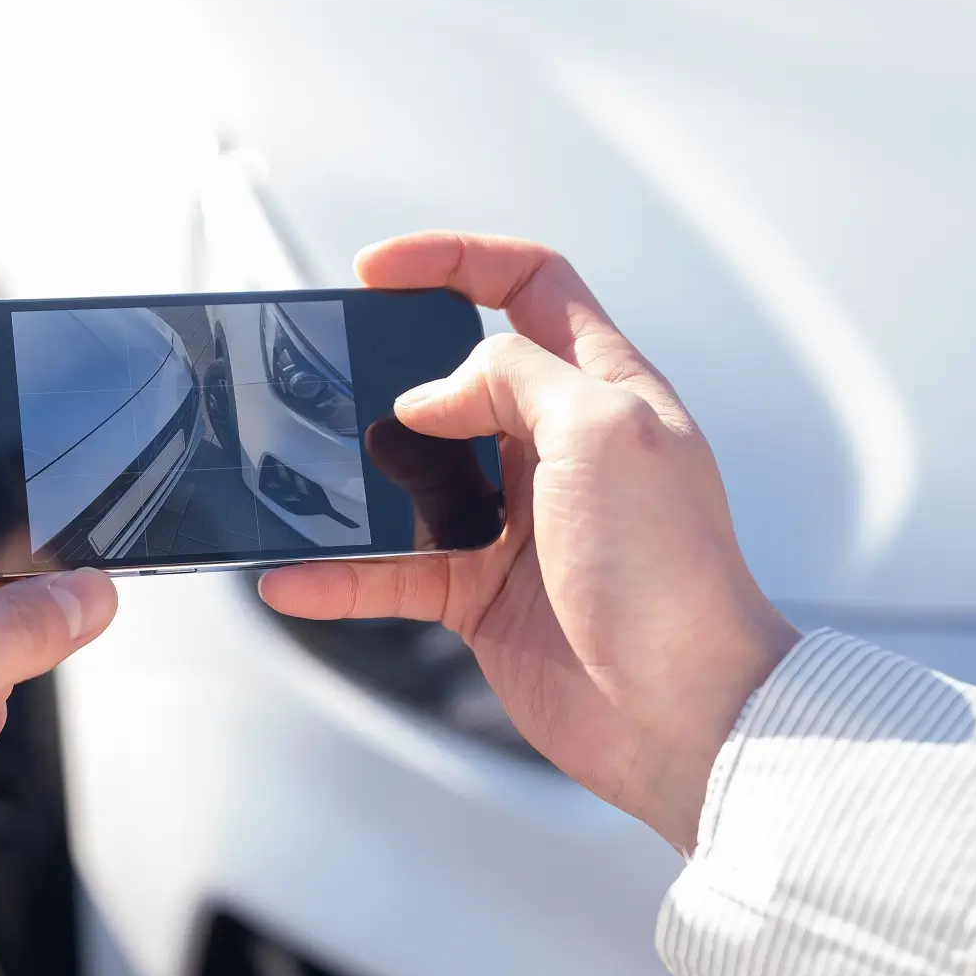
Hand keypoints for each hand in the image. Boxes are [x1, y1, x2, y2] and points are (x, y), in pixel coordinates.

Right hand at [259, 234, 798, 851]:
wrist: (681, 714)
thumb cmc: (669, 572)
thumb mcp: (604, 432)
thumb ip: (512, 380)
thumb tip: (429, 396)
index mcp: (603, 390)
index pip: (529, 285)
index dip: (453, 261)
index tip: (375, 270)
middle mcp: (556, 447)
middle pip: (456, 376)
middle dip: (388, 367)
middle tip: (332, 373)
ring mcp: (514, 521)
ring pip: (411, 476)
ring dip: (353, 478)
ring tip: (305, 479)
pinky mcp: (480, 593)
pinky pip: (391, 571)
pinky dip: (339, 577)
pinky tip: (293, 578)